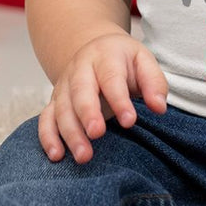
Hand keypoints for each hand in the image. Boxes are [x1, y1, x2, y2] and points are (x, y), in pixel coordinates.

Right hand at [38, 32, 167, 163]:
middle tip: (97, 135)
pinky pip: (46, 119)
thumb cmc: (124, 60)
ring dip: (70, 133)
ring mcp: (64, 85)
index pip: (111, 78)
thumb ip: (154, 83)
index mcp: (105, 56)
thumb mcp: (144, 61)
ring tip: (84, 156)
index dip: (119, 100)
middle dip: (87, 113)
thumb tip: (159, 107)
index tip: (130, 122)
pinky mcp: (54, 101)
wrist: (97, 49)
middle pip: (80, 91)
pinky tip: (57, 155)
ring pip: (62, 108)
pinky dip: (48, 137)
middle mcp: (80, 69)